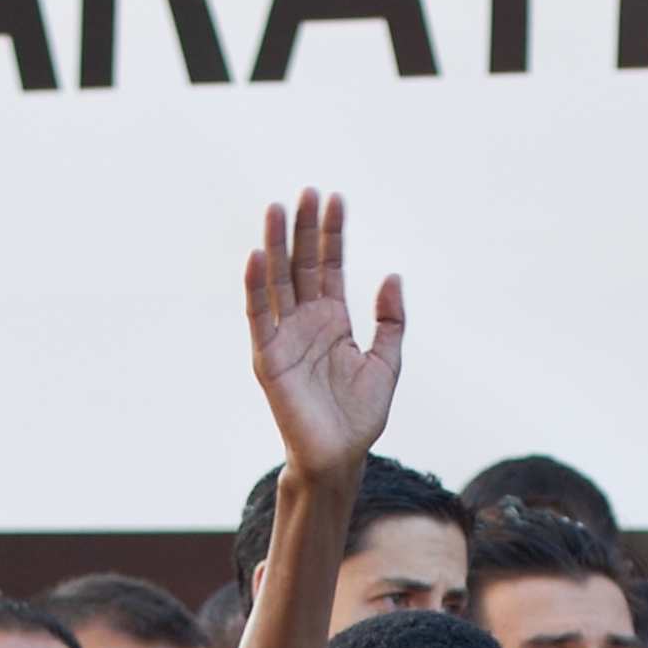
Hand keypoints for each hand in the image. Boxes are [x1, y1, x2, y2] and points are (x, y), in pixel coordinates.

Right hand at [245, 191, 403, 481]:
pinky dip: (255, 286)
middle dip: (304, 228)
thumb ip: (391, 320)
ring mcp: (284, 337)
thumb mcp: (387, 361)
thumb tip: (392, 274)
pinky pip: (259, 316)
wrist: (341, 456)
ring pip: (278, 282)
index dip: (332, 233)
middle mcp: (305, 322)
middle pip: (302, 264)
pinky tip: (258, 255)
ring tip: (277, 208)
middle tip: (306, 191)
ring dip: (276, 245)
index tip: (334, 198)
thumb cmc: (360, 415)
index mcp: (332, 319)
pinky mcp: (268, 357)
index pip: (329, 266)